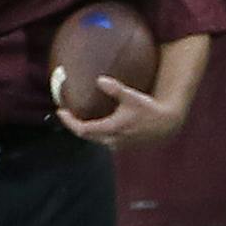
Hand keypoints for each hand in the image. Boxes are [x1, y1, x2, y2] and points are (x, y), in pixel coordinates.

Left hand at [58, 76, 185, 147]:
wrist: (165, 125)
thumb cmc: (149, 110)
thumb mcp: (132, 97)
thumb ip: (115, 89)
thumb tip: (99, 80)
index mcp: (111, 128)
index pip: (83, 130)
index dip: (69, 122)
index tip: (60, 111)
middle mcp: (112, 140)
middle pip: (85, 135)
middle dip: (74, 125)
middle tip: (66, 113)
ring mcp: (117, 144)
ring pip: (94, 139)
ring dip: (84, 129)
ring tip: (78, 117)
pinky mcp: (122, 145)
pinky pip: (102, 139)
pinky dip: (95, 131)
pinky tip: (95, 122)